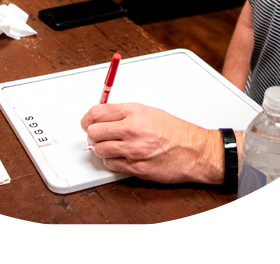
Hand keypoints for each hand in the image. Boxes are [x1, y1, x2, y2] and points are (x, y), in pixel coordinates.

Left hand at [81, 103, 223, 184]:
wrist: (191, 150)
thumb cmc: (172, 130)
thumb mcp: (147, 111)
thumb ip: (123, 112)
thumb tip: (102, 114)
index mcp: (133, 113)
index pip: (96, 113)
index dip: (88, 118)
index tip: (87, 121)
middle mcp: (131, 130)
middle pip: (93, 132)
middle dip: (92, 134)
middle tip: (97, 134)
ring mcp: (133, 151)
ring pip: (99, 150)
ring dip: (101, 149)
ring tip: (111, 145)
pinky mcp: (136, 168)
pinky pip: (111, 165)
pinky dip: (112, 161)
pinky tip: (120, 156)